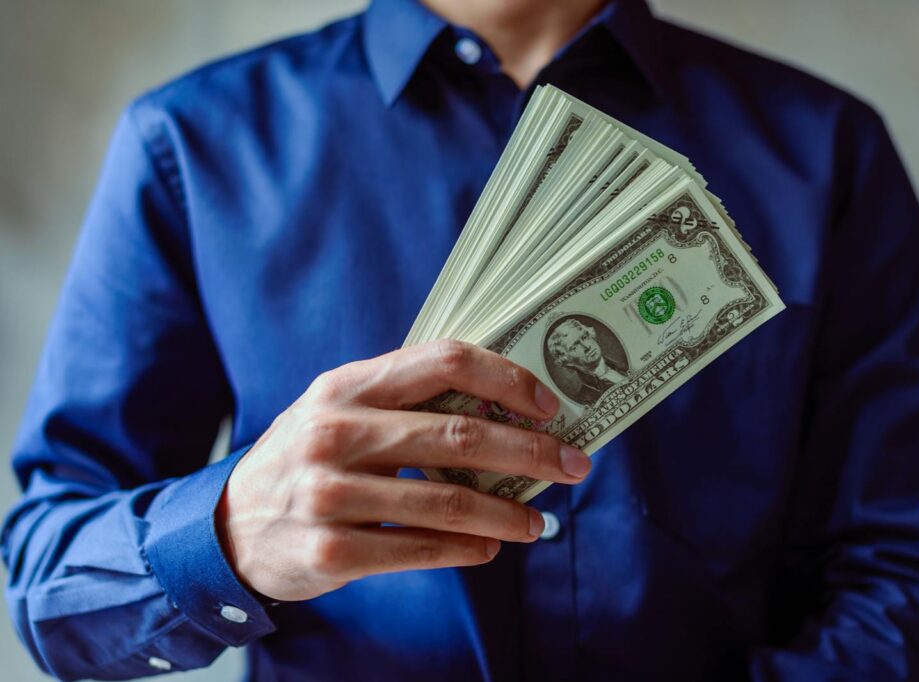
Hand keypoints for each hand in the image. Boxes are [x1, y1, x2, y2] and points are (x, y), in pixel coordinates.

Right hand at [215, 339, 590, 601]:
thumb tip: (502, 411)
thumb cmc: (304, 461)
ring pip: (448, 500)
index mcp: (344, 386)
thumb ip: (403, 402)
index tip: (548, 404)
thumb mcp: (337, 412)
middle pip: (458, 435)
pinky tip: (492, 546)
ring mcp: (329, 494)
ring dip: (508, 512)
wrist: (229, 528)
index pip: (442, 361)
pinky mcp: (331, 552)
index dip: (506, 378)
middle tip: (573, 465)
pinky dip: (468, 548)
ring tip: (540, 520)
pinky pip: (420, 548)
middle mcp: (333, 433)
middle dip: (531, 452)